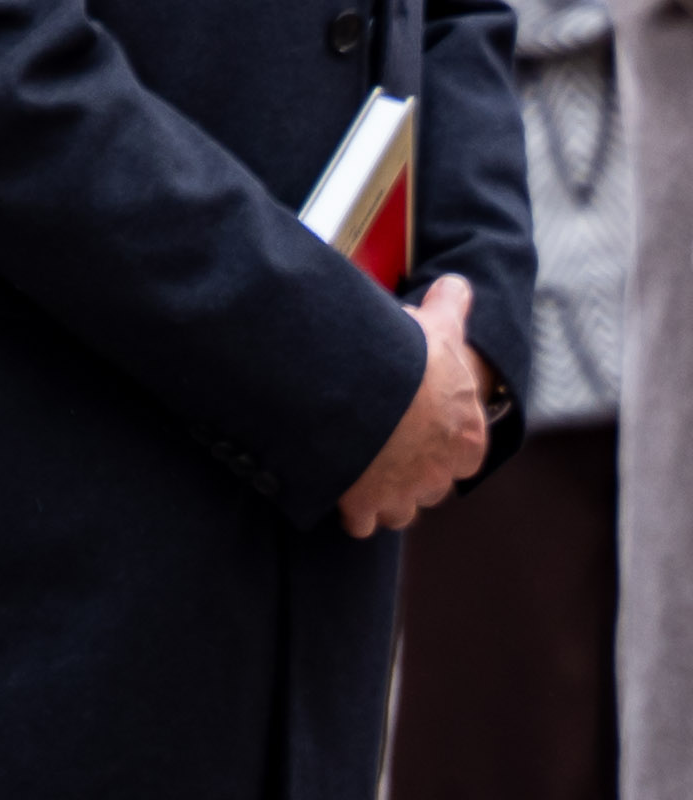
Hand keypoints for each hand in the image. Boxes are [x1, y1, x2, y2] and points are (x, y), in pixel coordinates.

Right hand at [336, 274, 492, 539]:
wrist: (365, 393)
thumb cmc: (409, 362)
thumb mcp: (436, 327)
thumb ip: (450, 308)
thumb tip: (458, 283)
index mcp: (467, 440)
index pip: (462, 455)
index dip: (438, 442)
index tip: (414, 427)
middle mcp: (442, 474)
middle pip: (431, 485)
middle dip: (410, 472)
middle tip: (384, 447)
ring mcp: (404, 494)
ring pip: (400, 509)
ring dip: (384, 496)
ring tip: (361, 471)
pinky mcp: (366, 505)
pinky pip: (361, 520)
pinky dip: (351, 510)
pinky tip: (337, 488)